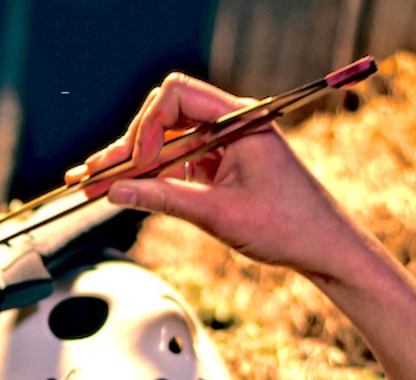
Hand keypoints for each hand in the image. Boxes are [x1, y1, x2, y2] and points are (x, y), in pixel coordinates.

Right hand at [64, 73, 367, 280]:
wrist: (323, 248)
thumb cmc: (288, 226)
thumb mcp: (218, 214)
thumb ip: (163, 198)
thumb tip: (117, 191)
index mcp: (240, 120)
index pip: (177, 96)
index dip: (148, 127)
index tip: (137, 164)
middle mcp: (232, 124)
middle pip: (165, 116)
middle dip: (129, 145)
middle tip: (95, 173)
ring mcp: (225, 145)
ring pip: (167, 141)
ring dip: (133, 162)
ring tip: (92, 179)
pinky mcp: (222, 166)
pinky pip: (178, 162)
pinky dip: (151, 175)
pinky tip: (122, 186)